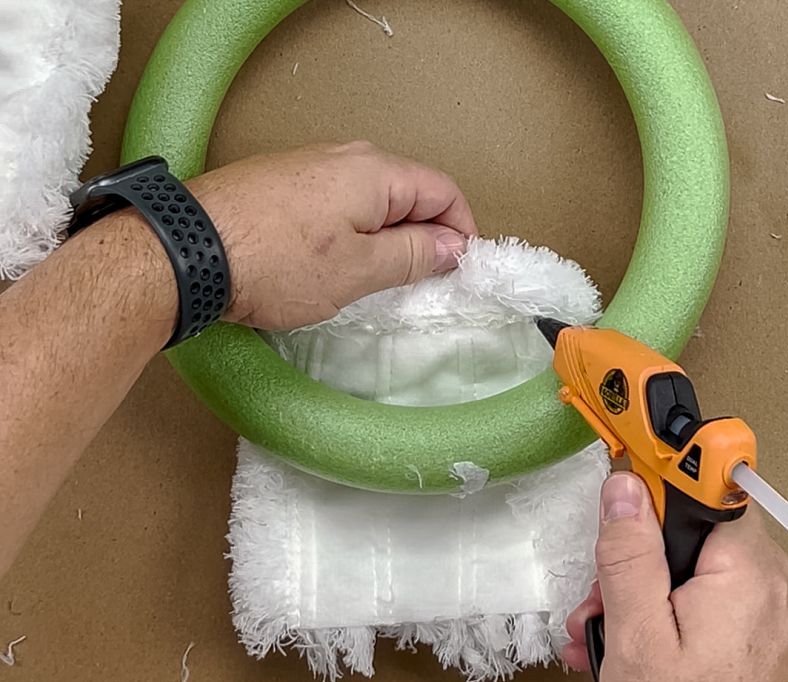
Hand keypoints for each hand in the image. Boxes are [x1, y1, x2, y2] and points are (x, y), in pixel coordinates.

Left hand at [187, 141, 477, 329]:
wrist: (188, 251)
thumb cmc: (273, 262)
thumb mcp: (359, 270)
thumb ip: (414, 255)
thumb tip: (452, 247)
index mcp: (375, 171)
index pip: (443, 190)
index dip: (461, 230)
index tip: (460, 267)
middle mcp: (344, 157)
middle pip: (407, 192)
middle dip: (424, 235)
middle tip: (423, 280)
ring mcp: (308, 168)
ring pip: (370, 200)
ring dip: (386, 236)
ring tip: (377, 279)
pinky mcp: (280, 186)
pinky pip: (335, 205)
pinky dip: (351, 233)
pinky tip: (335, 264)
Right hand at [564, 472, 787, 681]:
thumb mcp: (637, 639)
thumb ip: (629, 558)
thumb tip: (623, 490)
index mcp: (743, 574)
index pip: (699, 487)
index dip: (654, 469)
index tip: (624, 437)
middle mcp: (766, 581)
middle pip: (683, 532)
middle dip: (631, 561)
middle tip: (599, 603)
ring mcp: (765, 606)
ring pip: (687, 567)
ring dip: (640, 592)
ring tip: (606, 635)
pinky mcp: (757, 627)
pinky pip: (704, 595)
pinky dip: (665, 610)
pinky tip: (633, 644)